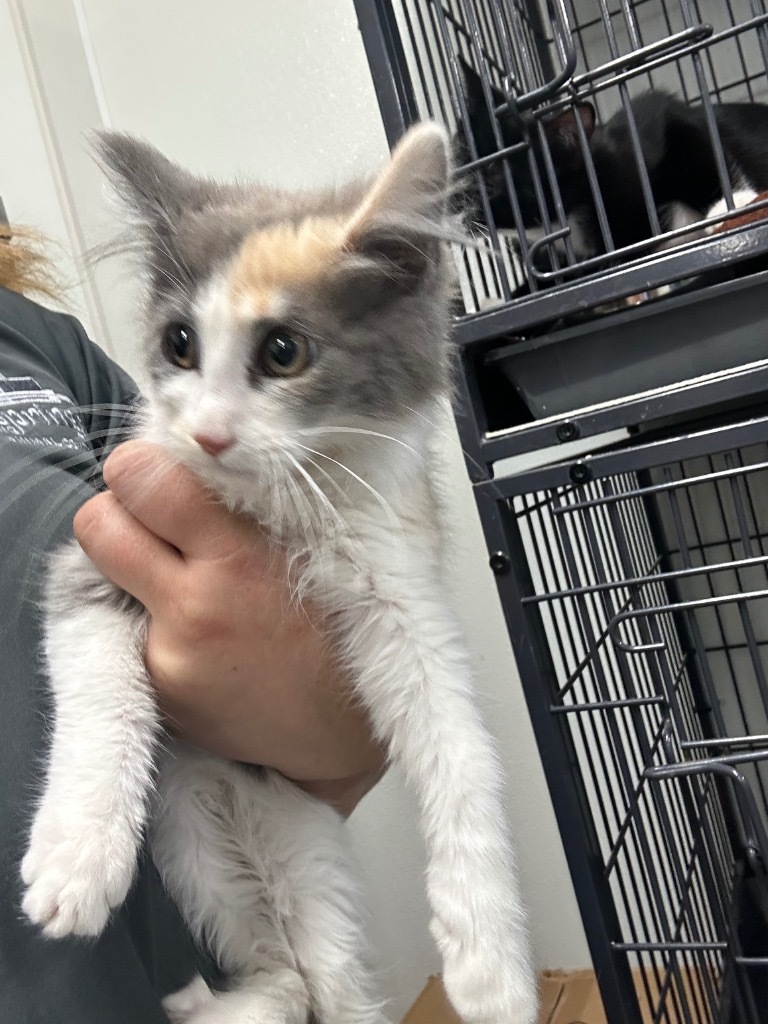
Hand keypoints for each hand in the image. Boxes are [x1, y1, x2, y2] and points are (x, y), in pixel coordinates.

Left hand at [73, 441, 384, 815]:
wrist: (346, 725)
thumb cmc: (333, 621)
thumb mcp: (306, 546)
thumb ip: (238, 506)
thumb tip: (174, 459)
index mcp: (238, 556)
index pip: (141, 478)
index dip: (138, 469)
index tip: (155, 479)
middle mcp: (194, 606)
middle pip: (95, 524)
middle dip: (113, 514)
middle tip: (148, 525)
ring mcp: (169, 657)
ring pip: (101, 579)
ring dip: (130, 570)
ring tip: (182, 585)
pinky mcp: (160, 694)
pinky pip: (129, 633)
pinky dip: (152, 626)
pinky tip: (199, 638)